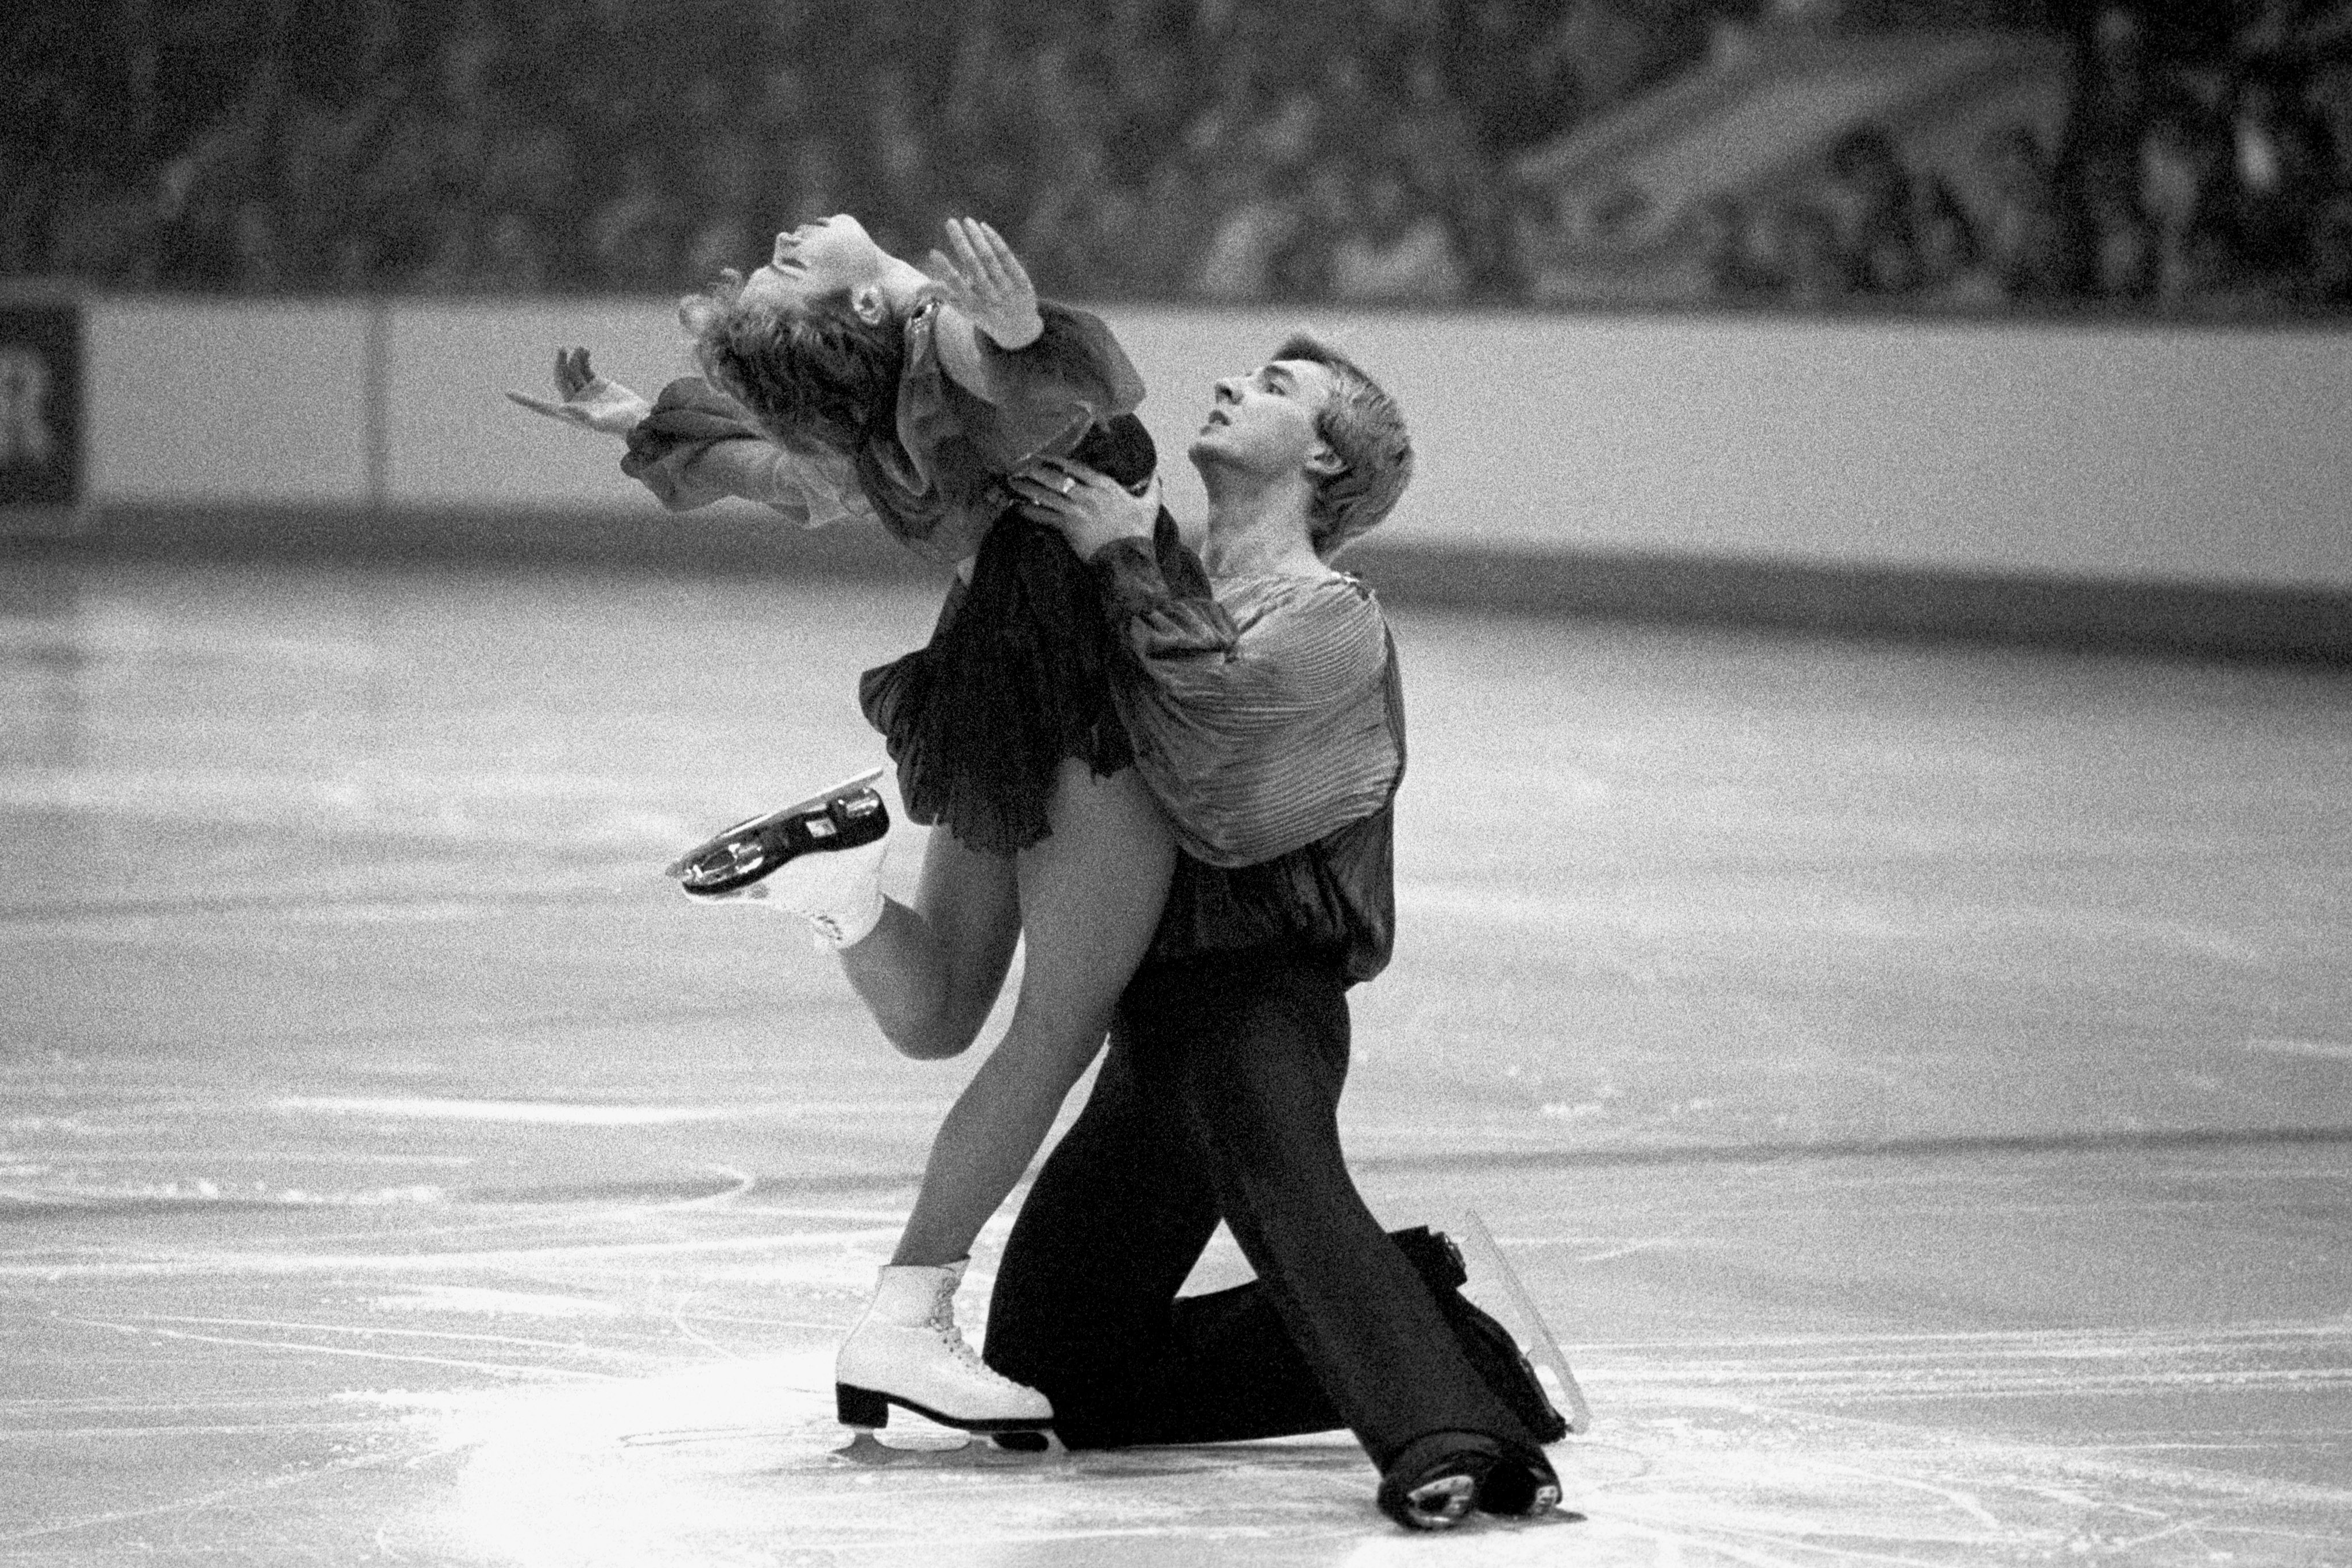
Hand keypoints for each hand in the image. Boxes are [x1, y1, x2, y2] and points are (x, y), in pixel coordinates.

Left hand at [505, 346, 650, 436]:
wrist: (639, 417)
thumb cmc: (620, 425)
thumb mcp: (601, 422)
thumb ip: (582, 416)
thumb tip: (564, 408)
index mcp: (570, 413)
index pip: (542, 406)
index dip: (526, 400)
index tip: (508, 393)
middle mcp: (574, 401)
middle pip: (560, 378)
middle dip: (559, 364)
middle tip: (562, 349)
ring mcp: (585, 390)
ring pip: (573, 370)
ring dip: (575, 358)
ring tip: (582, 349)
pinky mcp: (596, 382)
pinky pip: (584, 367)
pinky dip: (583, 358)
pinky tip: (586, 350)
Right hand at [925, 218, 1042, 349]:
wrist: (1020, 329)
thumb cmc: (984, 312)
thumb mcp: (964, 308)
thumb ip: (944, 295)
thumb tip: (918, 290)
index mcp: (973, 306)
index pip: (956, 286)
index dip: (944, 269)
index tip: (932, 252)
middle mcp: (990, 298)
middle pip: (973, 265)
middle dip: (960, 242)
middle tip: (950, 221)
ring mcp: (1008, 291)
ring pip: (990, 258)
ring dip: (977, 237)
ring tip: (967, 221)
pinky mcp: (1022, 282)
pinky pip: (1007, 257)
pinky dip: (995, 240)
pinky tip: (984, 227)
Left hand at [1009, 458, 1159, 561]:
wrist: (1128, 560)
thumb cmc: (1138, 533)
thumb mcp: (1150, 506)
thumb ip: (1152, 486)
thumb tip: (1157, 472)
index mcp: (1105, 485)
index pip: (1076, 467)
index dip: (1058, 459)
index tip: (1044, 455)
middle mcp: (1087, 494)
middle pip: (1055, 477)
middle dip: (1035, 470)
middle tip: (1020, 465)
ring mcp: (1075, 510)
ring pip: (1045, 494)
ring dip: (1027, 487)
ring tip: (1012, 482)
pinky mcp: (1067, 527)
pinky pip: (1043, 516)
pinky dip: (1029, 511)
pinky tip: (1016, 507)